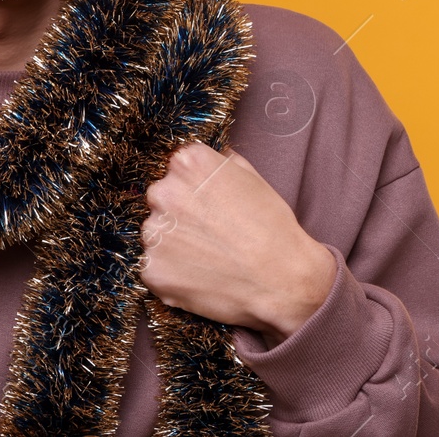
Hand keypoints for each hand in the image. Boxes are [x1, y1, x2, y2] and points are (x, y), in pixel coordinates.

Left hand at [139, 140, 336, 347]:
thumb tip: (215, 156)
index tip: (211, 208)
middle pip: (162, 201)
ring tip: (210, 260)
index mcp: (186, 164)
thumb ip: (222, 163)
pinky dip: (174, 275)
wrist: (286, 282)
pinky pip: (155, 268)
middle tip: (212, 237)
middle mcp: (163, 192)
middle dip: (180, 217)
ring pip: (158, 235)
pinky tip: (202, 278)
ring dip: (175, 246)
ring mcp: (154, 232)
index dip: (195, 192)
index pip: (176, 171)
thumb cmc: (274, 229)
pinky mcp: (152, 269)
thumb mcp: (253, 179)